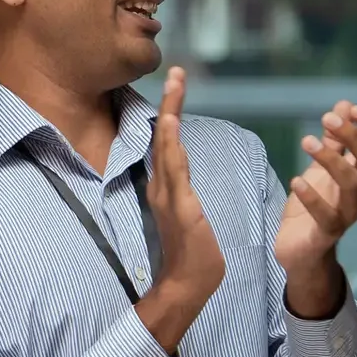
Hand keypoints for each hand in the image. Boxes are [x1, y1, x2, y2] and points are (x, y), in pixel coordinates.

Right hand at [139, 68, 224, 353]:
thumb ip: (186, 197)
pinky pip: (174, 169)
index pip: (168, 143)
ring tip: (176, 83)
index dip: (172, 114)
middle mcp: (163, 186)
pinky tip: (170, 123)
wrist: (188, 285)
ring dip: (171, 112)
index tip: (178, 87)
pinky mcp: (179, 205)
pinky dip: (170, 144)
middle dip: (172, 103)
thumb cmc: (193, 256)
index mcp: (167, 188)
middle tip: (179, 71)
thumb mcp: (191, 217)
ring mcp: (169, 194)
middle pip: (165, 136)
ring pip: (167, 145)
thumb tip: (187, 183)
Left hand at [275, 103, 356, 316]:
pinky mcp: (327, 233)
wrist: (299, 251)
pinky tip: (296, 180)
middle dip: (353, 136)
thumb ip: (333, 141)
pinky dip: (312, 197)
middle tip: (328, 118)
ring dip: (331, 160)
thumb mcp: (320, 168)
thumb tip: (343, 105)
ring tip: (307, 142)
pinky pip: (327, 216)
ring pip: (352, 184)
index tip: (351, 108)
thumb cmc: (312, 206)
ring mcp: (346, 214)